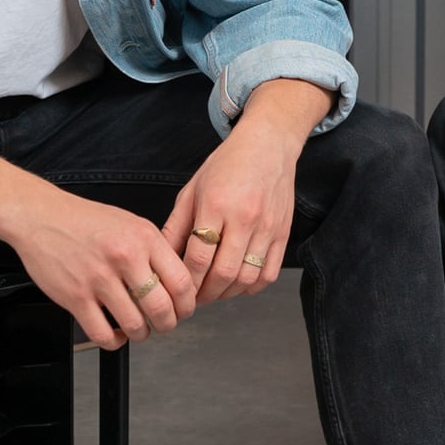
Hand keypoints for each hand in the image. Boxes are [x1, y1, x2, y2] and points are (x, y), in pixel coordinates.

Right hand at [13, 192, 204, 346]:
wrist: (41, 215)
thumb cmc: (84, 219)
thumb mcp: (131, 223)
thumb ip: (154, 250)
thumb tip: (176, 282)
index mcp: (143, 237)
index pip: (181, 282)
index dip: (187, 304)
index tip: (184, 309)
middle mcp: (124, 257)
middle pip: (163, 309)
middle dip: (168, 324)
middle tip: (164, 323)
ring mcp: (99, 279)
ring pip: (136, 326)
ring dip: (142, 334)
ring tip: (139, 328)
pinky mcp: (75, 297)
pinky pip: (104, 334)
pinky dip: (114, 341)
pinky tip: (115, 333)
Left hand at [167, 121, 299, 306]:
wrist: (269, 144)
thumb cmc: (227, 165)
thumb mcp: (192, 189)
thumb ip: (176, 226)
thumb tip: (160, 259)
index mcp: (216, 204)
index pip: (198, 257)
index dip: (186, 282)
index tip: (177, 290)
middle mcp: (245, 218)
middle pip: (224, 274)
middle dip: (204, 294)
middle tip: (192, 299)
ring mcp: (268, 228)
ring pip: (247, 279)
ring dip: (227, 294)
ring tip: (212, 292)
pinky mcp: (283, 234)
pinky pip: (268, 274)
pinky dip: (251, 287)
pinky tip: (236, 285)